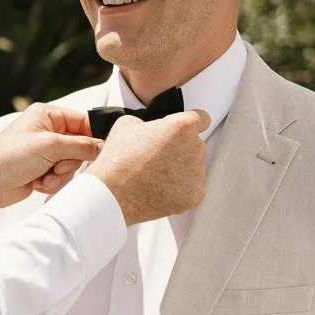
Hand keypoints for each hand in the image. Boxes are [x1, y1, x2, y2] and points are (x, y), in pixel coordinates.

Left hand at [0, 104, 101, 218]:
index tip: (100, 151)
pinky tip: (37, 184)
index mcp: (47, 114)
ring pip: (71, 165)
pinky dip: (52, 183)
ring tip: (43, 177)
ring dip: (60, 175)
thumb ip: (81, 146)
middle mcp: (47, 130)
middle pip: (80, 146)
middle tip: (56, 166)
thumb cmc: (10, 157)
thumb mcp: (50, 146)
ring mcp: (44, 151)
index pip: (83, 121)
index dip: (92, 137)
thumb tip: (105, 145)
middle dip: (69, 162)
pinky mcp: (41, 169)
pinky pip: (60, 176)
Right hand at [85, 110, 209, 227]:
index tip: (183, 132)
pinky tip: (161, 188)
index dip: (189, 125)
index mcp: (182, 126)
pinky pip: (192, 188)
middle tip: (158, 157)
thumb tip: (155, 128)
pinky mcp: (194, 195)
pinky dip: (180, 189)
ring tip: (156, 175)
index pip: (202, 119)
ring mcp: (197, 173)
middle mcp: (195, 148)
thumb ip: (151, 122)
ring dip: (181, 169)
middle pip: (196, 145)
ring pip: (194, 167)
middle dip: (181, 149)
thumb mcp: (128, 124)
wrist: (111, 193)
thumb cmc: (118, 159)